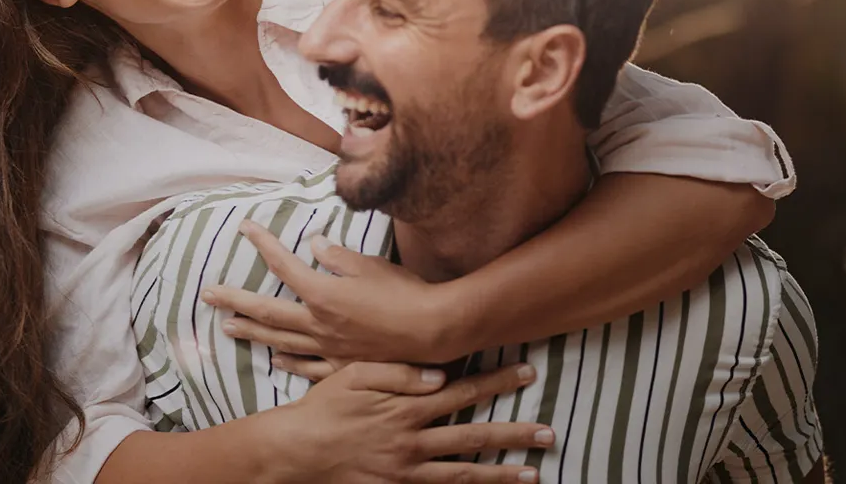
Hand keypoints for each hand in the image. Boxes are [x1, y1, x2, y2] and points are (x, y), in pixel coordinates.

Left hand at [202, 221, 458, 363]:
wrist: (433, 331)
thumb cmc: (404, 292)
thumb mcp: (369, 265)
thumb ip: (336, 256)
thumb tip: (312, 245)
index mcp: (321, 294)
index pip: (283, 264)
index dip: (262, 244)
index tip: (244, 228)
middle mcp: (317, 324)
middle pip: (266, 311)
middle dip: (234, 301)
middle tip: (208, 295)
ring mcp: (328, 348)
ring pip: (280, 341)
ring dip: (252, 332)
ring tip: (228, 327)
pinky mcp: (342, 366)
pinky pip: (308, 366)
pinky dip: (288, 363)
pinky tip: (276, 360)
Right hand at [264, 360, 552, 482]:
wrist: (297, 451)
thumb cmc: (324, 407)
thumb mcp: (355, 375)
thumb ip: (399, 372)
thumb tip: (441, 374)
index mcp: (406, 408)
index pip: (462, 392)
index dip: (496, 382)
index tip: (527, 372)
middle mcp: (413, 442)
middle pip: (474, 436)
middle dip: (514, 434)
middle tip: (549, 434)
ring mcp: (408, 471)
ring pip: (464, 473)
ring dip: (502, 474)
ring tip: (533, 474)